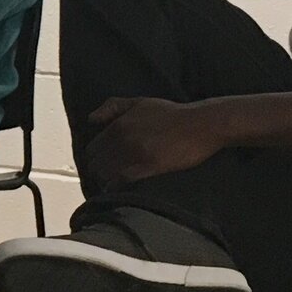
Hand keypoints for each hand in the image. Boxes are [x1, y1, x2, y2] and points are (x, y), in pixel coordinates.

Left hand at [82, 96, 225, 190]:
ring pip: (106, 175)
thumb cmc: (171, 114)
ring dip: (106, 182)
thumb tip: (91, 120)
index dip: (95, 160)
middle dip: (98, 173)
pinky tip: (121, 189)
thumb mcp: (139, 102)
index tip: (102, 166)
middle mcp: (122, 139)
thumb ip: (112, 107)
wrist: (201, 124)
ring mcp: (135, 153)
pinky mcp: (149, 166)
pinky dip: (117, 187)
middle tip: (107, 178)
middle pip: (95, 164)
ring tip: (113, 185)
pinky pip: (122, 181)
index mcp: (118, 125)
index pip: (91, 149)